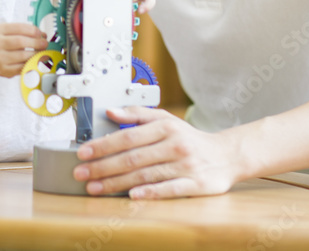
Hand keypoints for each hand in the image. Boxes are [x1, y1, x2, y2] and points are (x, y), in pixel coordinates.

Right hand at [0, 22, 47, 76]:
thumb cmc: (2, 43)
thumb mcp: (8, 32)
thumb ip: (25, 31)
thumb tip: (43, 35)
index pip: (20, 28)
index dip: (34, 31)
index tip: (41, 34)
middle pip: (21, 41)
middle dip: (36, 42)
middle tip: (44, 43)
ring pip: (23, 56)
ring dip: (36, 54)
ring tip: (41, 52)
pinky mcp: (4, 70)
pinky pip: (22, 67)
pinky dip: (31, 63)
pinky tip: (35, 61)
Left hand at [72, 107, 238, 198]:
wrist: (227, 155)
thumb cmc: (189, 139)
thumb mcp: (166, 120)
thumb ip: (137, 114)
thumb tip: (109, 112)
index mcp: (165, 127)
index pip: (128, 136)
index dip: (103, 145)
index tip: (83, 153)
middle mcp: (175, 145)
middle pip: (133, 157)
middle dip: (103, 166)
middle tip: (81, 173)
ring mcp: (185, 165)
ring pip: (145, 175)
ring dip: (117, 183)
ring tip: (95, 188)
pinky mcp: (196, 184)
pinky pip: (170, 189)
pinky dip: (150, 193)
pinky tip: (132, 196)